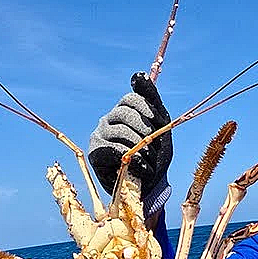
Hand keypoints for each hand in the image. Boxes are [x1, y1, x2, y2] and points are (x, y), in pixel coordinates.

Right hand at [87, 72, 172, 215]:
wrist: (153, 184)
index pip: (134, 98)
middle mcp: (108, 119)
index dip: (151, 112)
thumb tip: (138, 74)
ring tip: (148, 161)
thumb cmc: (157, 153)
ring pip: (123, 134)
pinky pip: (113, 149)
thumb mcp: (162, 124)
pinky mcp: (95, 153)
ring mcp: (99, 135)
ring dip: (143, 150)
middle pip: (127, 114)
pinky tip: (140, 168)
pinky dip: (132, 160)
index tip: (161, 127)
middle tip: (153, 149)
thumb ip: (151, 98)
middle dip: (147, 134)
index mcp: (124, 109)